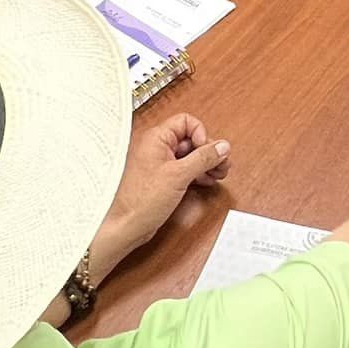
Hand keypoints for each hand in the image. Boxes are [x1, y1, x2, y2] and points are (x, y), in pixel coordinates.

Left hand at [85, 113, 229, 283]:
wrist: (127, 225)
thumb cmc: (141, 201)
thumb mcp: (179, 175)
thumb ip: (203, 158)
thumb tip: (221, 147)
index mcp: (156, 138)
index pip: (186, 122)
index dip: (201, 134)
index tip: (209, 150)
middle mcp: (157, 148)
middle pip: (190, 139)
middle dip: (208, 151)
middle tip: (222, 164)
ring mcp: (159, 164)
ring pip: (189, 155)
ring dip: (206, 163)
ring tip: (218, 173)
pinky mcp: (162, 178)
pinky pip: (184, 169)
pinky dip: (197, 173)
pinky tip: (206, 180)